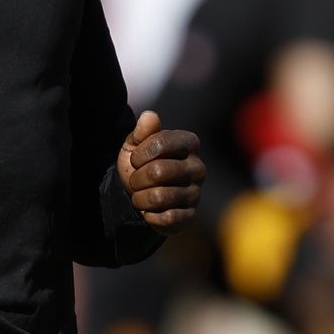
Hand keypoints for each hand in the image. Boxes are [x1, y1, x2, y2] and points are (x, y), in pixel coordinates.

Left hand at [117, 111, 203, 234]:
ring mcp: (196, 192)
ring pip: (159, 197)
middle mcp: (198, 167)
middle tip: (136, 181)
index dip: (139, 154)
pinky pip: (166, 217)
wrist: (141, 195)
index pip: (160, 143)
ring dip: (140, 198)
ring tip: (140, 196)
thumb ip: (142, 131)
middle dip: (137, 178)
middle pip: (158, 171)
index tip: (136, 160)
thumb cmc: (141, 164)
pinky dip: (150, 215)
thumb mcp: (135, 145)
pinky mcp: (191, 215)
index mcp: (189, 143)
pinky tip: (150, 211)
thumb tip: (149, 116)